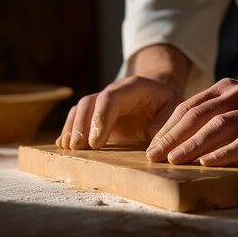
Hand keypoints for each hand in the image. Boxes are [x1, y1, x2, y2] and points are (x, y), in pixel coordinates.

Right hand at [55, 76, 182, 148]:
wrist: (159, 94)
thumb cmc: (167, 104)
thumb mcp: (175, 110)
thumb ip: (166, 125)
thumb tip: (152, 145)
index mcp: (133, 87)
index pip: (111, 97)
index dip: (101, 118)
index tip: (96, 142)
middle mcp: (113, 92)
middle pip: (90, 102)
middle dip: (82, 126)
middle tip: (78, 148)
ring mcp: (102, 103)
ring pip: (80, 110)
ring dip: (72, 129)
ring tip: (69, 149)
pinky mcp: (95, 116)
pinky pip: (78, 118)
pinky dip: (69, 131)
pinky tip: (62, 146)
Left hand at [145, 78, 237, 165]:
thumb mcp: (237, 109)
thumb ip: (211, 117)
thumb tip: (173, 142)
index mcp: (226, 89)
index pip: (189, 108)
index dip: (167, 128)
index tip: (150, 148)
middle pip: (199, 115)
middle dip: (173, 137)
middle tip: (154, 157)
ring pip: (220, 126)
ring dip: (194, 144)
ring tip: (175, 161)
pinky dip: (226, 152)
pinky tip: (209, 163)